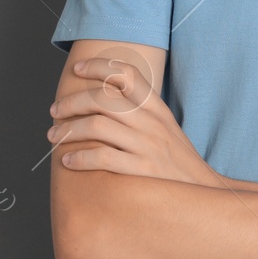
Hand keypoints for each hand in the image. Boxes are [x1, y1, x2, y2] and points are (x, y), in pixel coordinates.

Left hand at [48, 54, 219, 186]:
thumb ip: (142, 112)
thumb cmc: (178, 161)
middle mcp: (152, 123)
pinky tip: (69, 162)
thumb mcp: (166, 129)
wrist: (203, 192)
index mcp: (157, 109)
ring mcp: (148, 146)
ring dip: (68, 130)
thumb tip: (106, 99)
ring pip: (98, 126)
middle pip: (103, 99)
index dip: (99, 66)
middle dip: (71, 102)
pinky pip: (103, 158)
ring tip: (54, 136)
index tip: (78, 69)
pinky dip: (80, 158)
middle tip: (55, 111)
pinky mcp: (143, 171)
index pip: (127, 73)